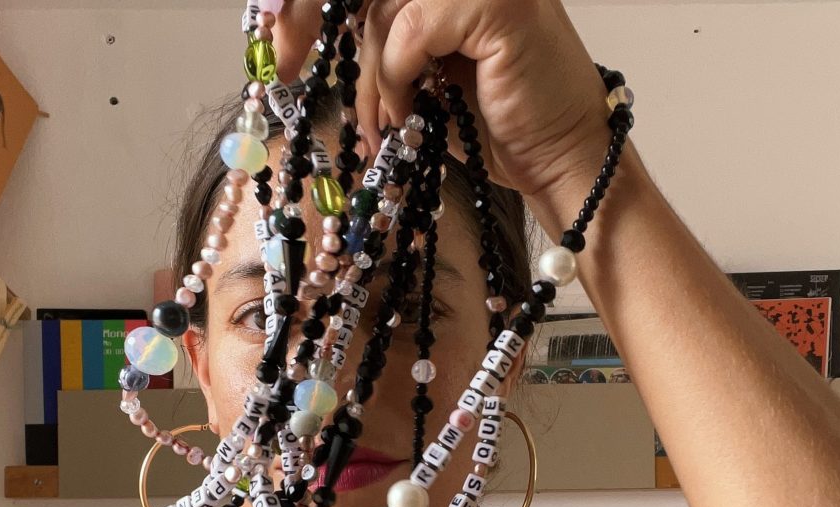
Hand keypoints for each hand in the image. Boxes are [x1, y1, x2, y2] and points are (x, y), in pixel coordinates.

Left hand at [271, 0, 617, 199]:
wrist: (560, 159)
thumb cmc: (494, 127)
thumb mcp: (422, 76)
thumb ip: (381, 44)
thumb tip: (304, 31)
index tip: (279, 37)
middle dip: (309, 13)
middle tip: (288, 62)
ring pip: (382, 9)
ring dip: (369, 76)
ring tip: (383, 125)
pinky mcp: (494, 3)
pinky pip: (409, 30)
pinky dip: (397, 78)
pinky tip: (409, 114)